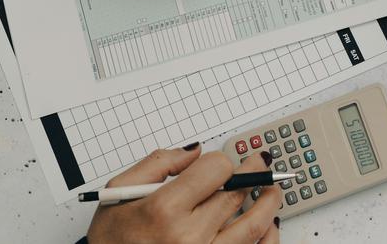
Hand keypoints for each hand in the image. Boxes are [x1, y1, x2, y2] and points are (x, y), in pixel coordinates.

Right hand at [86, 143, 279, 243]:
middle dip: (253, 173)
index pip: (216, 170)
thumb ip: (157, 163)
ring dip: (270, 202)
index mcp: (164, 210)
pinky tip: (270, 225)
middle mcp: (188, 236)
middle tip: (261, 163)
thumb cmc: (113, 239)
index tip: (220, 165)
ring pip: (254, 225)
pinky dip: (267, 238)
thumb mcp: (119, 193)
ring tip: (273, 190)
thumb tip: (195, 152)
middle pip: (236, 193)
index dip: (221, 162)